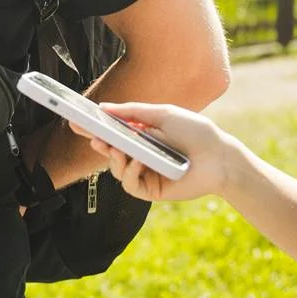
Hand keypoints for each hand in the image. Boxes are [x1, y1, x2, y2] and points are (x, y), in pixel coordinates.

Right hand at [73, 102, 239, 203]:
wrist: (219, 156)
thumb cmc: (195, 132)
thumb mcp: (162, 114)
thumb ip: (133, 111)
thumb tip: (104, 107)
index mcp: (143, 136)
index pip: (114, 133)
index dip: (95, 128)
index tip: (77, 120)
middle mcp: (142, 155)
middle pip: (111, 152)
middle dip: (99, 144)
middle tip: (90, 135)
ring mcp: (146, 173)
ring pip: (117, 170)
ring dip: (113, 159)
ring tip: (115, 149)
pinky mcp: (152, 190)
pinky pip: (131, 184)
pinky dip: (129, 173)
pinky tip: (136, 162)